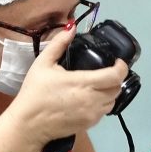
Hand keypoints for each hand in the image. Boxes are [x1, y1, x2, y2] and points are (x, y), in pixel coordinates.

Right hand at [5, 27, 127, 146]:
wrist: (28, 124)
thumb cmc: (35, 92)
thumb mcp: (43, 64)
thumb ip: (59, 44)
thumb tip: (72, 27)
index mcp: (83, 83)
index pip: (115, 76)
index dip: (122, 67)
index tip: (118, 61)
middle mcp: (92, 100)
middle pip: (118, 88)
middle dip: (116, 78)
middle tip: (107, 71)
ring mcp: (92, 114)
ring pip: (113, 101)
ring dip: (111, 91)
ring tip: (100, 84)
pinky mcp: (90, 124)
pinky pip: (104, 112)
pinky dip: (103, 103)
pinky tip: (91, 98)